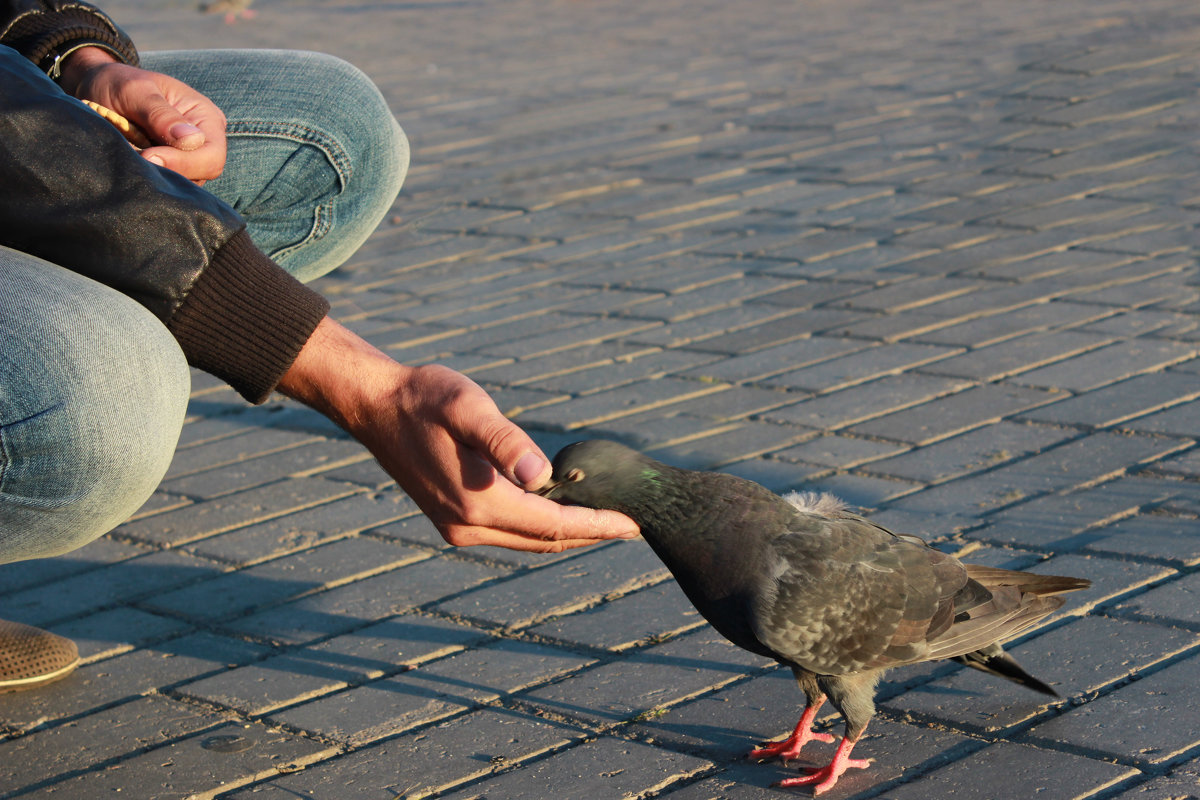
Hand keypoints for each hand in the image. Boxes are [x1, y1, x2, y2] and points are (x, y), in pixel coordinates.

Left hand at [58, 47, 226, 184]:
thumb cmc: (118, 82)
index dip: (184, 163)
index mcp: (207, 118)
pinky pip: (166, 184)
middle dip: (167, 170)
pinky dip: (148, 178)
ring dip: (155, 175)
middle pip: (200, 174)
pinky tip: (132, 163)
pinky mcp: (171, 168)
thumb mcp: (135, 91)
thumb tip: (192, 140)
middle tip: (134, 156)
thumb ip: (161, 115)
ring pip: (183, 183)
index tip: (147, 156)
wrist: (98, 88)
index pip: (212, 156)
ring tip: (131, 154)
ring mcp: (188, 158)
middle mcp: (205, 141)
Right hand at [278, 318, 640, 551]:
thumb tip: (542, 474)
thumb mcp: (469, 408)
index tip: (633, 524)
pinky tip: (556, 510)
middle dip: (588, 535)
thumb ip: (506, 441)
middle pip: (542, 542)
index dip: (596, 526)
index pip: (552, 525)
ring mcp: (455, 527)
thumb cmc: (425, 398)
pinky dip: (537, 527)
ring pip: (525, 541)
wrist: (375, 404)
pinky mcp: (449, 518)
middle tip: (630, 527)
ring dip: (564, 534)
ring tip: (603, 522)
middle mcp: (466, 525)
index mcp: (478, 503)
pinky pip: (507, 532)